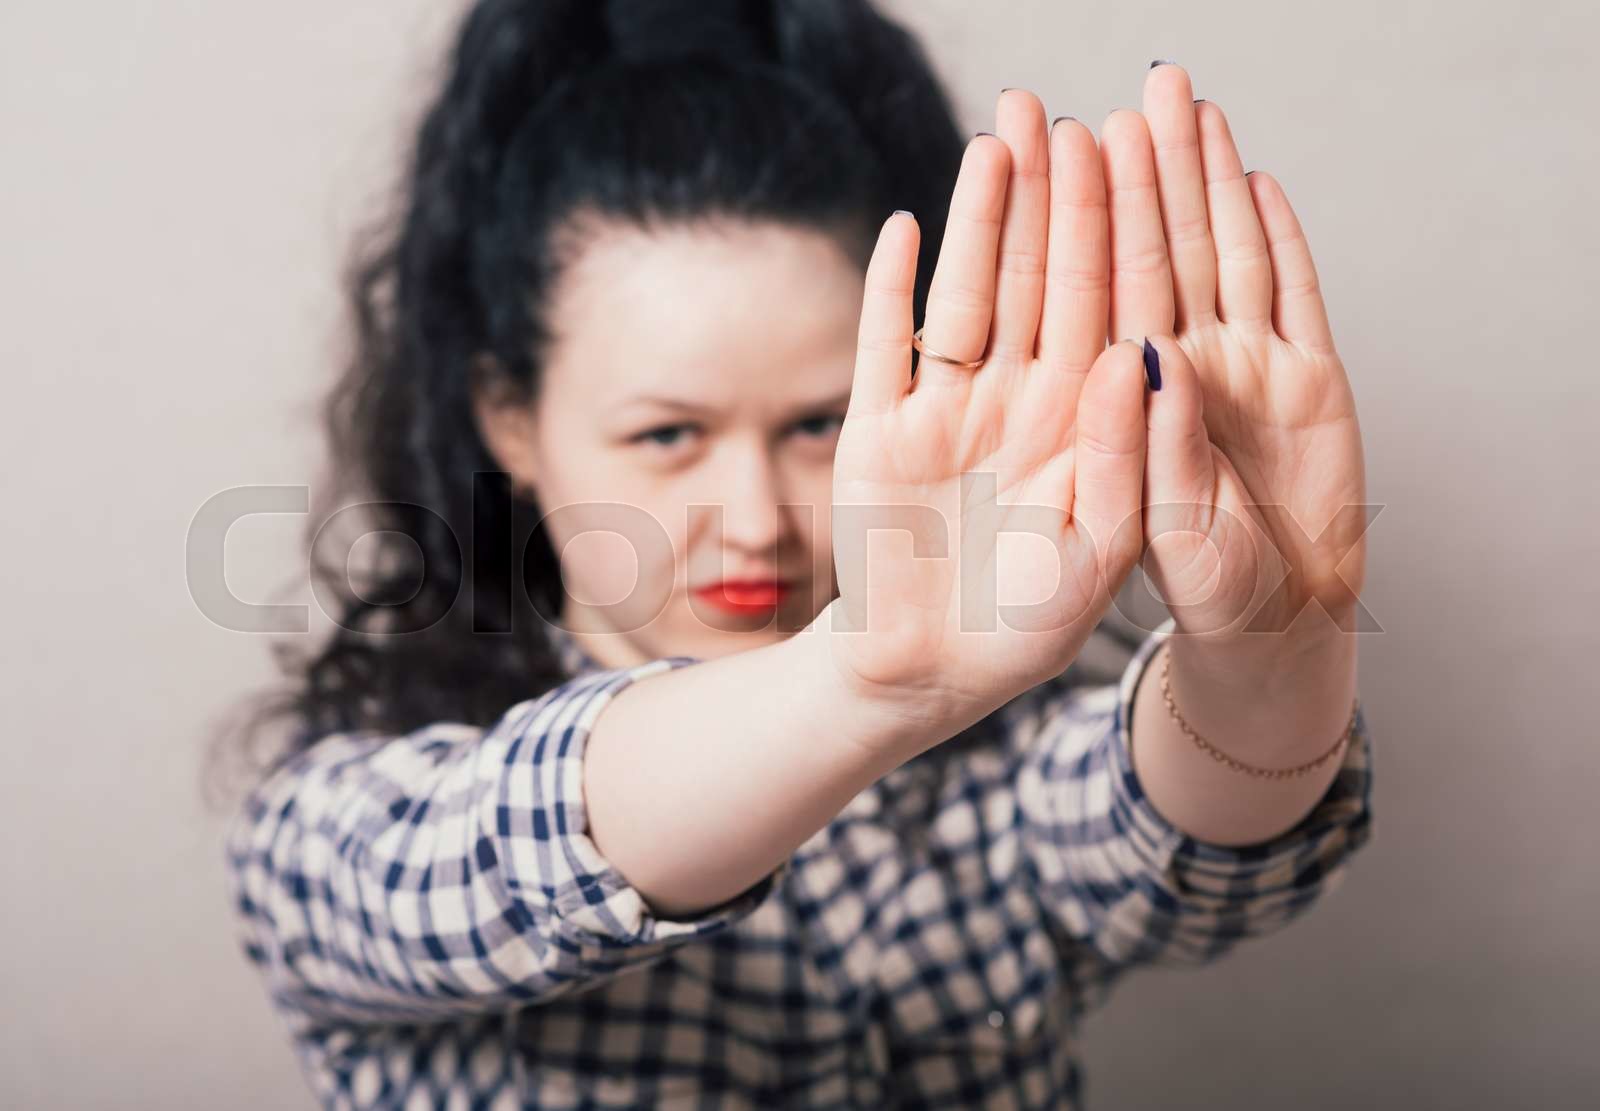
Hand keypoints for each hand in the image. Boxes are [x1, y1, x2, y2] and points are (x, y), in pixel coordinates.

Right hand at [824, 92, 1148, 729]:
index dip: (1110, 232)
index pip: (1102, 310)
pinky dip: (889, 293)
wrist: (922, 679)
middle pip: (1038, 283)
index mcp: (1081, 429)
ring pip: (965, 297)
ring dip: (977, 222)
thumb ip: (1125, 458)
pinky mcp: (877, 432)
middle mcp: (1017, 405)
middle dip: (1047, 197)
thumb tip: (1136, 356)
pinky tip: (903, 228)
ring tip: (991, 141)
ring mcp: (945, 412)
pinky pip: (883, 348)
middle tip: (1050, 106)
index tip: (1121, 154)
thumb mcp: (1099, 556)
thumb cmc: (1022, 633)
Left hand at [1102, 64, 1368, 661]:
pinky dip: (1280, 239)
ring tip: (1189, 105)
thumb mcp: (1149, 537)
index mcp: (1118, 406)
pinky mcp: (1310, 379)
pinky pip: (1293, 295)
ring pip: (1221, 258)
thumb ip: (1140, 449)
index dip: (1084, 220)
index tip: (1068, 144)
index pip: (1096, 295)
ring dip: (1205, 184)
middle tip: (1132, 91)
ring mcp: (1245, 369)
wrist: (1273, 626)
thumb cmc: (1194, 593)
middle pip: (1153, 256)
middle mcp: (1178, 374)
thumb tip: (1138, 356)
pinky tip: (1254, 179)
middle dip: (1140, 175)